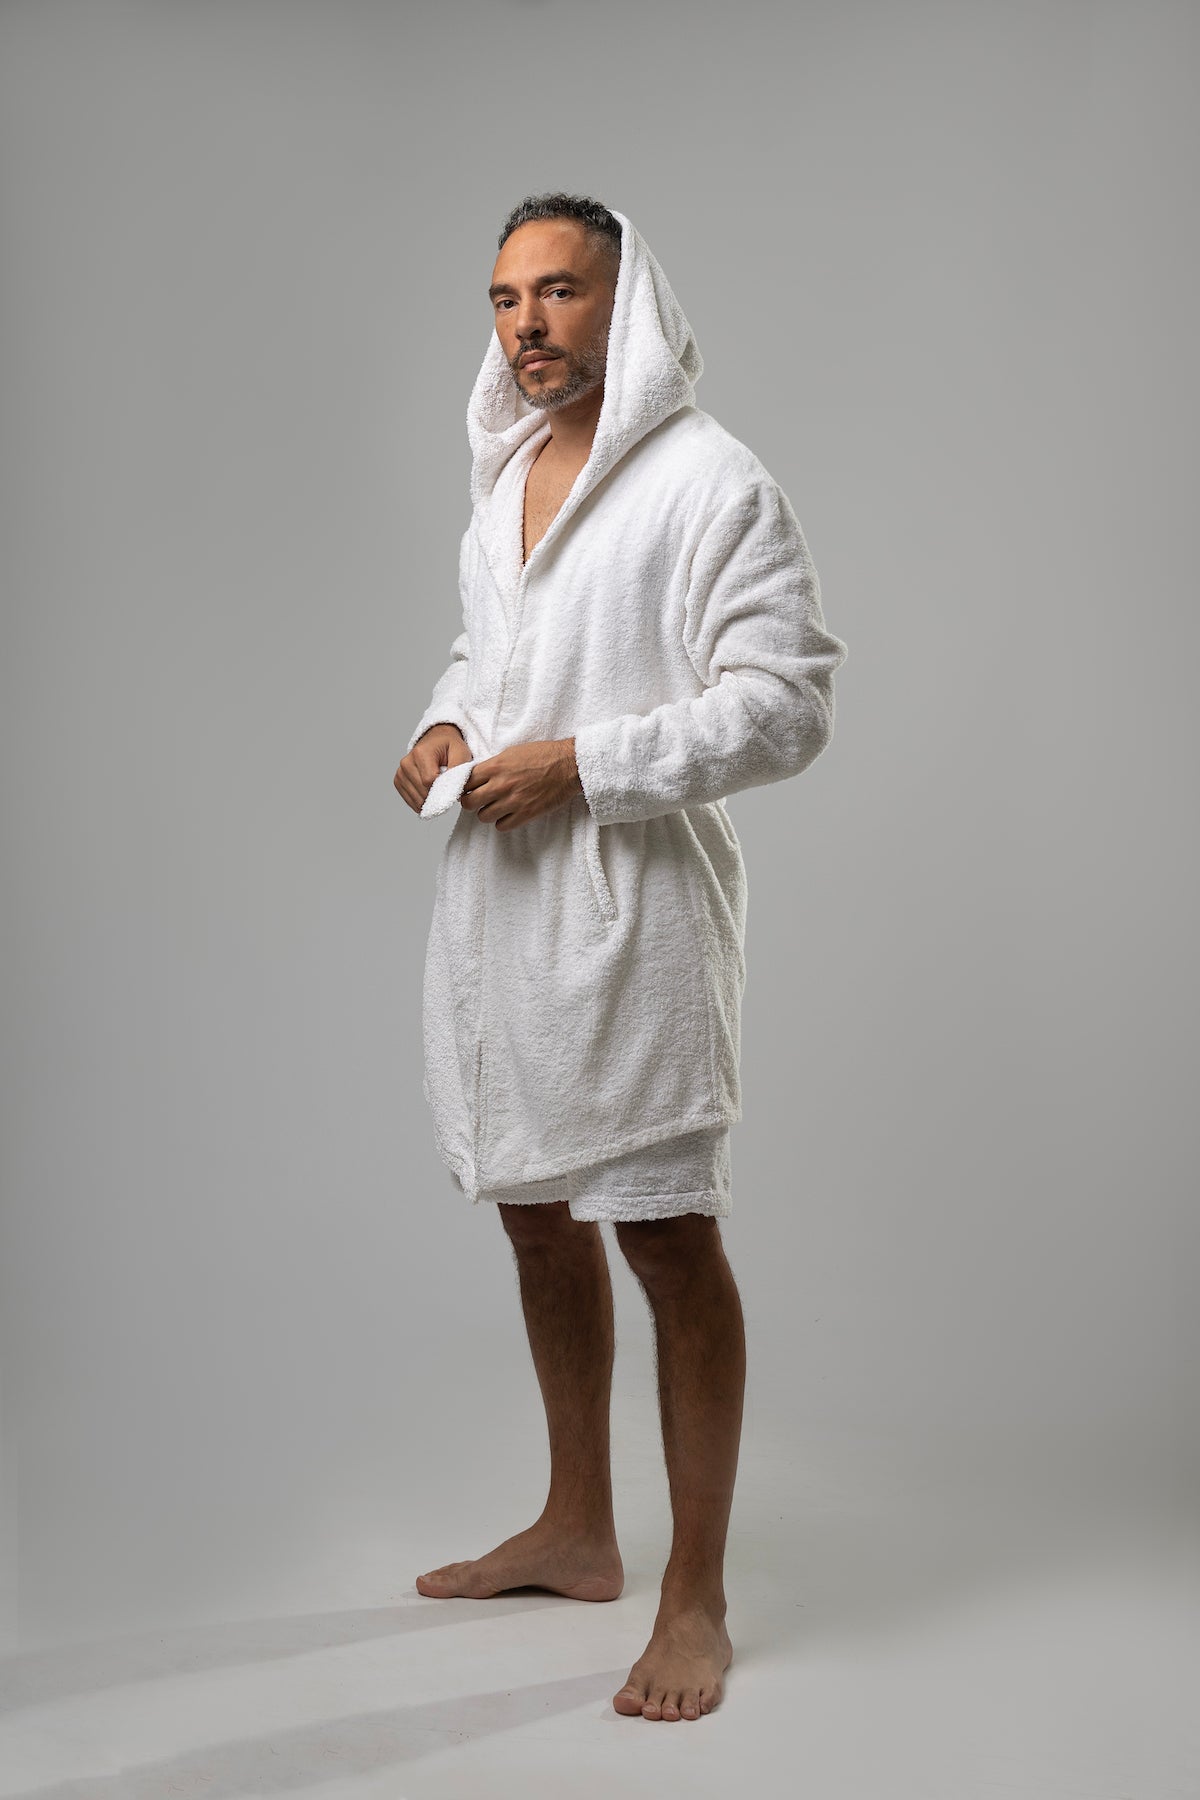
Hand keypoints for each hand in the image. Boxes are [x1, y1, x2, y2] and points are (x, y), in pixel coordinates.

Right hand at [394, 723, 472, 813]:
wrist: (437, 740)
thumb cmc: (449, 747)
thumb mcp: (461, 752)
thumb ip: (458, 770)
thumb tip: (452, 789)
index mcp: (420, 753)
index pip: (429, 781)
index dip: (443, 789)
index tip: (453, 786)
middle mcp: (406, 763)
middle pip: (423, 792)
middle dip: (438, 795)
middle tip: (448, 785)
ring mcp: (401, 773)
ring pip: (417, 800)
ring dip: (432, 799)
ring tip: (439, 786)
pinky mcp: (399, 781)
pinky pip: (412, 801)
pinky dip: (424, 801)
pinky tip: (431, 792)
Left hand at [460, 737, 582, 829]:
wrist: (569, 765)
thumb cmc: (544, 755)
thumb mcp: (512, 752)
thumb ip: (493, 765)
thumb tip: (479, 776)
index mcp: (496, 766)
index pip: (465, 782)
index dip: (465, 786)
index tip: (468, 788)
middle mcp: (501, 785)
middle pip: (469, 803)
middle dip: (471, 802)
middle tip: (478, 800)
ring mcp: (513, 801)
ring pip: (483, 816)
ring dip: (487, 813)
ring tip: (495, 807)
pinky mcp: (526, 814)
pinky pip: (502, 826)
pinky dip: (502, 822)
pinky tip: (507, 815)